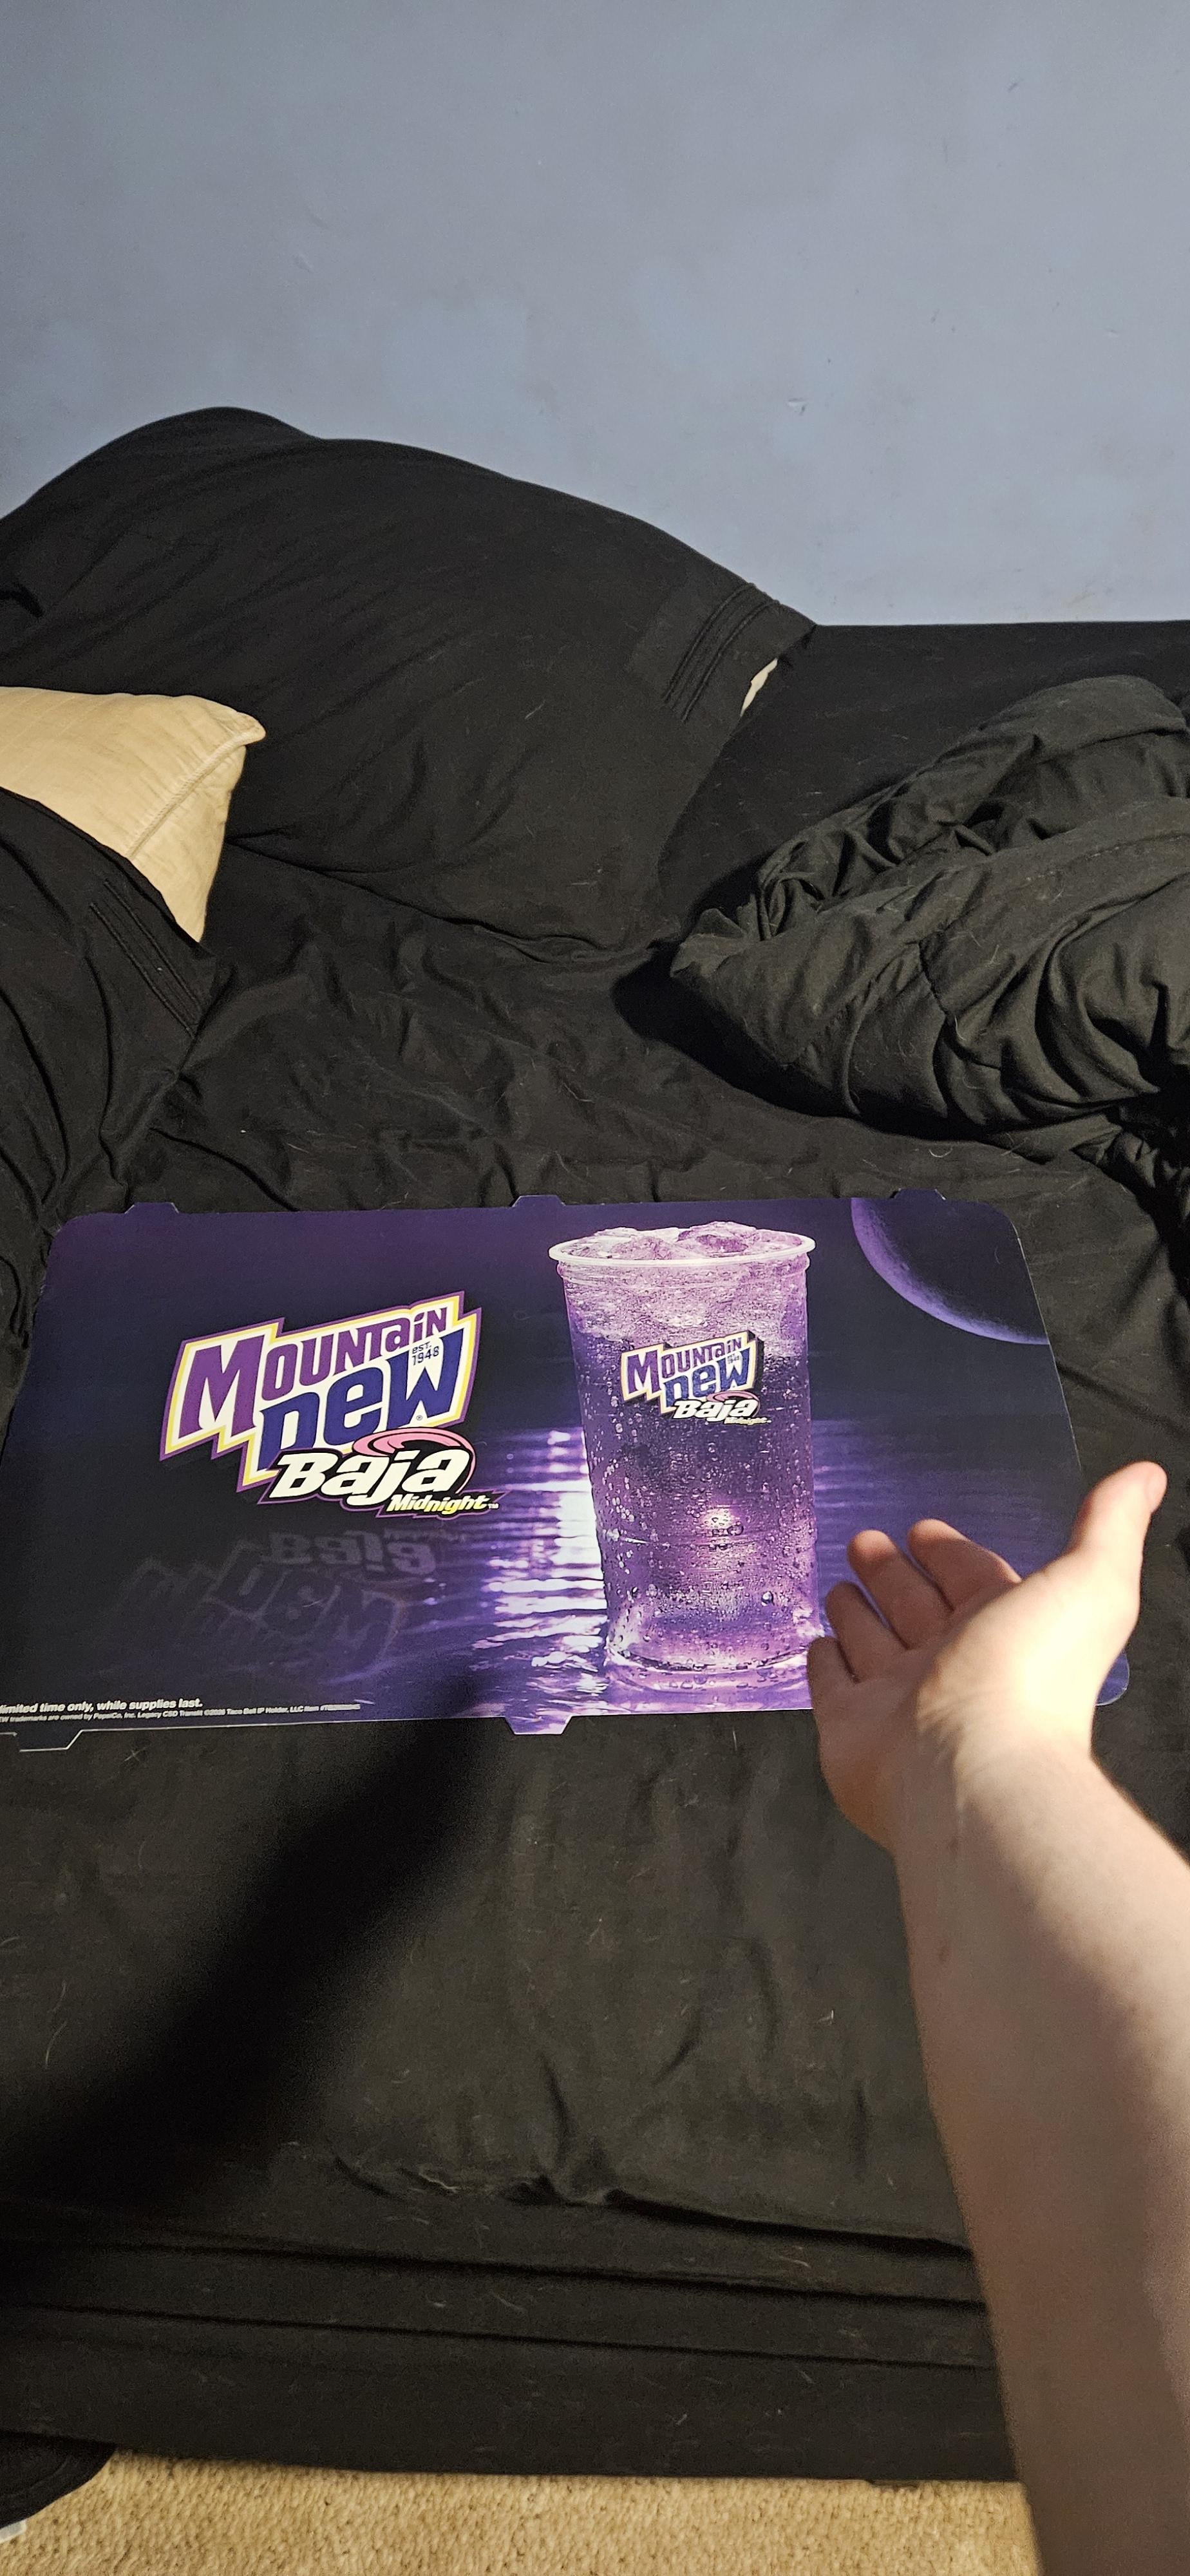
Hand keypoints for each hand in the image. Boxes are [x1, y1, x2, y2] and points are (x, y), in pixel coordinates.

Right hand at [807, 1460, 1166, 1854]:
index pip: (971, 1578)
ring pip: (874, 1643)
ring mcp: (899, 1698)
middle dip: (892, 1573)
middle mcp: (952, 1663)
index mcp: (1003, 1628)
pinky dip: (827, 1664)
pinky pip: (834, 1687)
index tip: (922, 1529)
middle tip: (865, 1542)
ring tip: (839, 1586)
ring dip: (857, 1614)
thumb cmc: (1033, 1677)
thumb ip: (1110, 1526)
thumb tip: (1147, 1477)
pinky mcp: (851, 1727)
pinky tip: (821, 1643)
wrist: (976, 1772)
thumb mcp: (1090, 1581)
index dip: (949, 1552)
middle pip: (917, 1606)